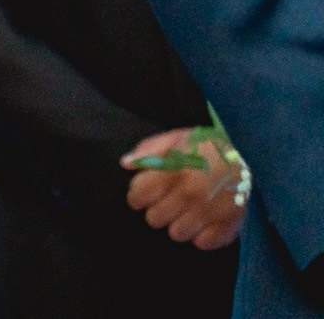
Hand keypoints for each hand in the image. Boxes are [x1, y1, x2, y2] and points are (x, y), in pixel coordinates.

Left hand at [123, 129, 245, 250]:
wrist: (255, 154)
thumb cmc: (210, 145)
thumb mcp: (177, 138)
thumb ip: (149, 150)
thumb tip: (126, 164)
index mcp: (173, 172)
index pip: (138, 197)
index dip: (139, 195)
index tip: (147, 191)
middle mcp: (189, 195)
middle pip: (154, 219)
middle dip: (158, 209)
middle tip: (170, 199)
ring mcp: (210, 213)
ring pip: (176, 234)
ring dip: (179, 223)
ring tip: (188, 210)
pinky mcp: (229, 226)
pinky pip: (203, 243)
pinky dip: (201, 234)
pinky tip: (205, 220)